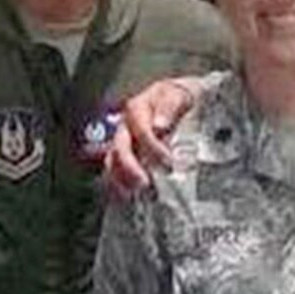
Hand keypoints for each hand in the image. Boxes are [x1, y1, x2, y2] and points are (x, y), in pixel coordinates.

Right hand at [105, 77, 201, 196]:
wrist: (182, 102)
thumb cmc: (180, 99)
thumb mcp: (180, 96)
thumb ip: (170, 107)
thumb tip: (159, 125)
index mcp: (137, 109)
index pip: (141, 130)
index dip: (153, 147)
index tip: (168, 162)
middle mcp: (126, 126)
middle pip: (120, 147)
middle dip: (130, 167)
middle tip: (144, 183)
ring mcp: (125, 142)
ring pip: (112, 161)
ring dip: (121, 179)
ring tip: (133, 194)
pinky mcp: (128, 155)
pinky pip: (117, 170)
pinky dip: (120, 184)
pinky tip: (128, 197)